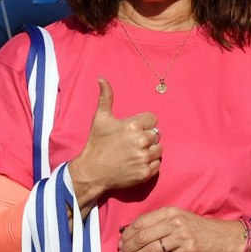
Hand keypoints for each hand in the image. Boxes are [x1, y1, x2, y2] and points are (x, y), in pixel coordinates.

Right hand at [67, 78, 159, 205]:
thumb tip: (102, 78)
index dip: (143, 124)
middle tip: (132, 143)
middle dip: (146, 137)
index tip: (132, 130)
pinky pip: (157, 164)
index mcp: (132, 126)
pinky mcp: (145, 173)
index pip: (152, 120)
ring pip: (158, 149)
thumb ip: (105, 97)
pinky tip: (137, 163)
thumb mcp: (100, 119)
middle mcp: (140, 141)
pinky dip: (150, 164)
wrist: (92, 172)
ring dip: (150, 150)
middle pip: (156, 134)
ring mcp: (143, 158)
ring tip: (135, 153)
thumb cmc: (96, 144)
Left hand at [117, 207, 242, 251]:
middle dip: (127, 248)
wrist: (223, 238)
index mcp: (170, 212)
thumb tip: (133, 232)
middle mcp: (175, 223)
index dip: (126, 234)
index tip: (120, 243)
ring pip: (150, 250)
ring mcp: (181, 238)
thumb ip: (159, 222)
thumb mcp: (179, 218)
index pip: (140, 222)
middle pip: (142, 236)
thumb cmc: (198, 228)